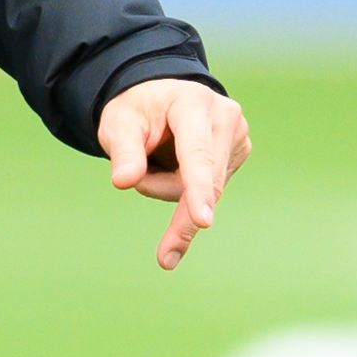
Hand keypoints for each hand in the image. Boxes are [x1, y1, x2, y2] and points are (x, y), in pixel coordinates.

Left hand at [98, 76, 252, 271]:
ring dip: (172, 191)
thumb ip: (123, 151)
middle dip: (176, 208)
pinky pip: (212, 189)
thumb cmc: (137, 110)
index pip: (196, 152)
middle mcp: (224, 116)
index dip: (198, 188)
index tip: (203, 221)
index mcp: (193, 102)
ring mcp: (237, 136)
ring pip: (209, 190)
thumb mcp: (118, 124)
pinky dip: (187, 190)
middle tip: (164, 257)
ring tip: (150, 165)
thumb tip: (124, 182)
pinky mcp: (238, 154)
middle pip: (206, 180)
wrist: (159, 99)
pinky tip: (174, 167)